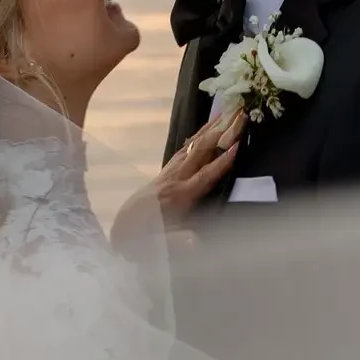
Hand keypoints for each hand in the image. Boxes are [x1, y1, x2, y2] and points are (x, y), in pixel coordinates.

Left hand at [110, 107, 243, 247]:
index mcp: (179, 197)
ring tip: (224, 113)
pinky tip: (201, 133)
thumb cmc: (145, 240)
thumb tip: (196, 243)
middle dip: (220, 132)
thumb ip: (179, 242)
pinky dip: (194, 139)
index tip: (238, 144)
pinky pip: (181, 152)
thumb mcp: (163, 245)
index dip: (223, 162)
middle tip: (237, 113)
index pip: (205, 176)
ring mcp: (168, 174)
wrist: (120, 233)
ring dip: (208, 130)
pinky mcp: (162, 174)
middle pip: (200, 151)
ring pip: (191, 147)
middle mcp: (175, 180)